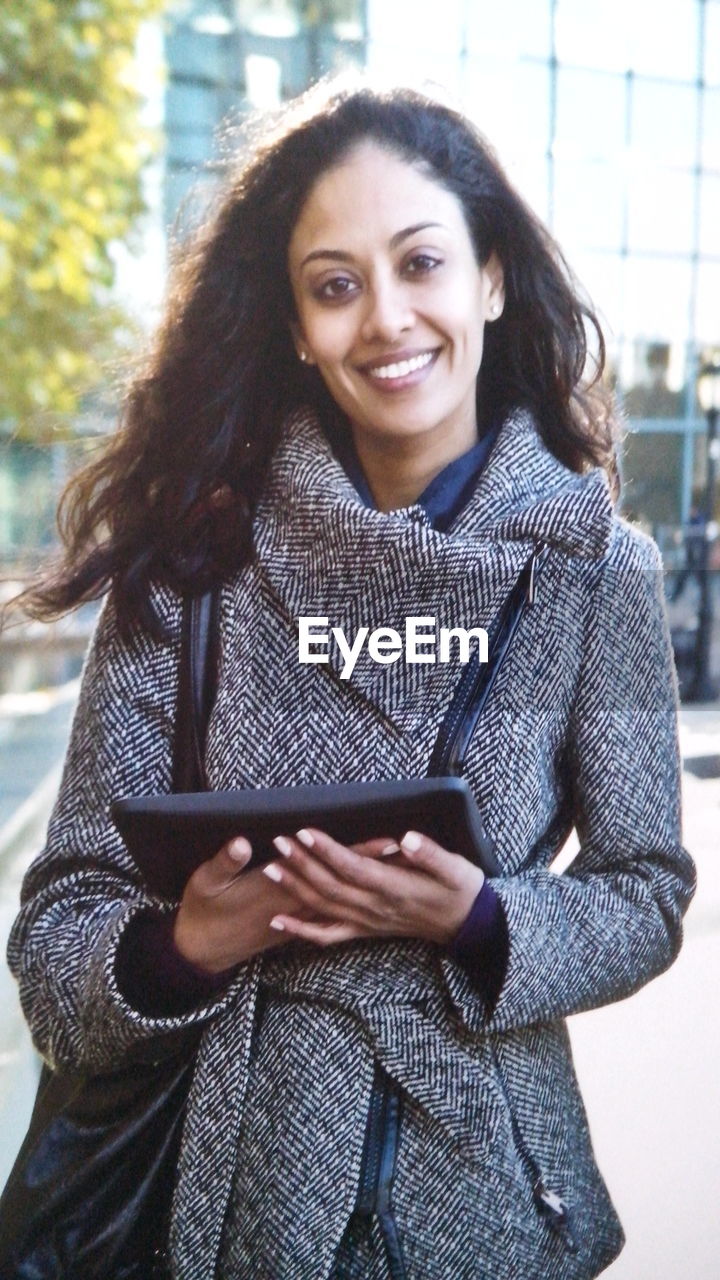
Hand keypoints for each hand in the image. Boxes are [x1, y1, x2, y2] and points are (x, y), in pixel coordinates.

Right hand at [173, 833, 399, 972]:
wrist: (197, 950)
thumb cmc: (199, 912)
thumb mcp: (204, 883)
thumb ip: (223, 864)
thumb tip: (239, 842)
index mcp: (277, 893)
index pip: (328, 870)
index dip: (359, 855)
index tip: (389, 840)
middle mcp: (294, 908)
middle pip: (344, 885)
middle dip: (374, 867)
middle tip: (407, 847)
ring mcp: (294, 919)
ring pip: (342, 901)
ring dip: (363, 884)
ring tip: (392, 865)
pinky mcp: (292, 924)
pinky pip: (329, 918)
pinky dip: (347, 905)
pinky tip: (359, 897)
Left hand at [263, 829, 484, 948]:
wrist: (467, 924)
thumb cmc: (460, 889)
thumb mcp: (455, 867)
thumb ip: (430, 854)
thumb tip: (407, 839)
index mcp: (394, 888)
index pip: (353, 868)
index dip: (327, 851)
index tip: (305, 833)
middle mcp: (375, 908)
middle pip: (330, 886)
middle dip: (302, 864)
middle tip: (278, 842)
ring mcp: (367, 922)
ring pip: (324, 907)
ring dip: (295, 889)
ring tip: (270, 868)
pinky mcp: (365, 930)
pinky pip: (328, 935)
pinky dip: (301, 931)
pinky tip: (278, 922)